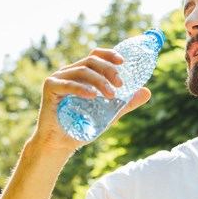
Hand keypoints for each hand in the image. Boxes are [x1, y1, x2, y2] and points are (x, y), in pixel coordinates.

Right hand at [31, 48, 151, 151]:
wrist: (60, 144)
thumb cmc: (82, 126)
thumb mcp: (109, 113)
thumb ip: (125, 102)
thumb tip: (147, 91)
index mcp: (82, 74)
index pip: (96, 56)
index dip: (109, 54)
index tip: (123, 62)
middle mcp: (69, 72)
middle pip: (91, 61)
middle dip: (108, 70)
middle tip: (120, 84)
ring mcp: (58, 78)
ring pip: (82, 71)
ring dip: (99, 81)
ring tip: (111, 95)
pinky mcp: (50, 88)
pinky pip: (67, 84)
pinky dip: (81, 88)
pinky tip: (92, 95)